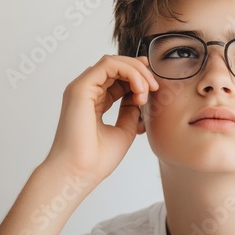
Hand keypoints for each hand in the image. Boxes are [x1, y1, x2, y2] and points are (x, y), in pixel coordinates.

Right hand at [44, 55, 158, 182]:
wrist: (79, 173)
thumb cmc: (97, 160)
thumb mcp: (124, 130)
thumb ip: (130, 111)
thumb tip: (140, 98)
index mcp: (94, 101)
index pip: (117, 77)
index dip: (138, 76)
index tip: (154, 87)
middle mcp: (86, 92)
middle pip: (116, 66)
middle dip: (140, 72)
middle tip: (154, 88)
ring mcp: (82, 88)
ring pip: (112, 62)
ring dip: (136, 71)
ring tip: (147, 90)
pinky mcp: (80, 88)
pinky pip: (108, 65)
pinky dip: (129, 72)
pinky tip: (139, 89)